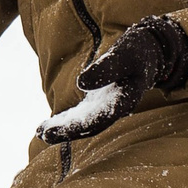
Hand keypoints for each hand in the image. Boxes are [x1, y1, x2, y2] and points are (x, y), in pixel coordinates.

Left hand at [37, 15, 187, 143]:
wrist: (147, 53)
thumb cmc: (136, 51)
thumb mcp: (123, 55)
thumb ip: (106, 68)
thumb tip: (81, 84)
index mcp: (125, 100)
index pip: (102, 117)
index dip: (81, 125)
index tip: (61, 128)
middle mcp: (115, 109)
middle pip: (90, 126)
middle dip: (68, 132)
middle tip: (44, 135)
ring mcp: (106, 108)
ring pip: (84, 124)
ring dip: (63, 130)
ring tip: (40, 133)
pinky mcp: (98, 104)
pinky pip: (81, 117)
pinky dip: (65, 122)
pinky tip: (46, 126)